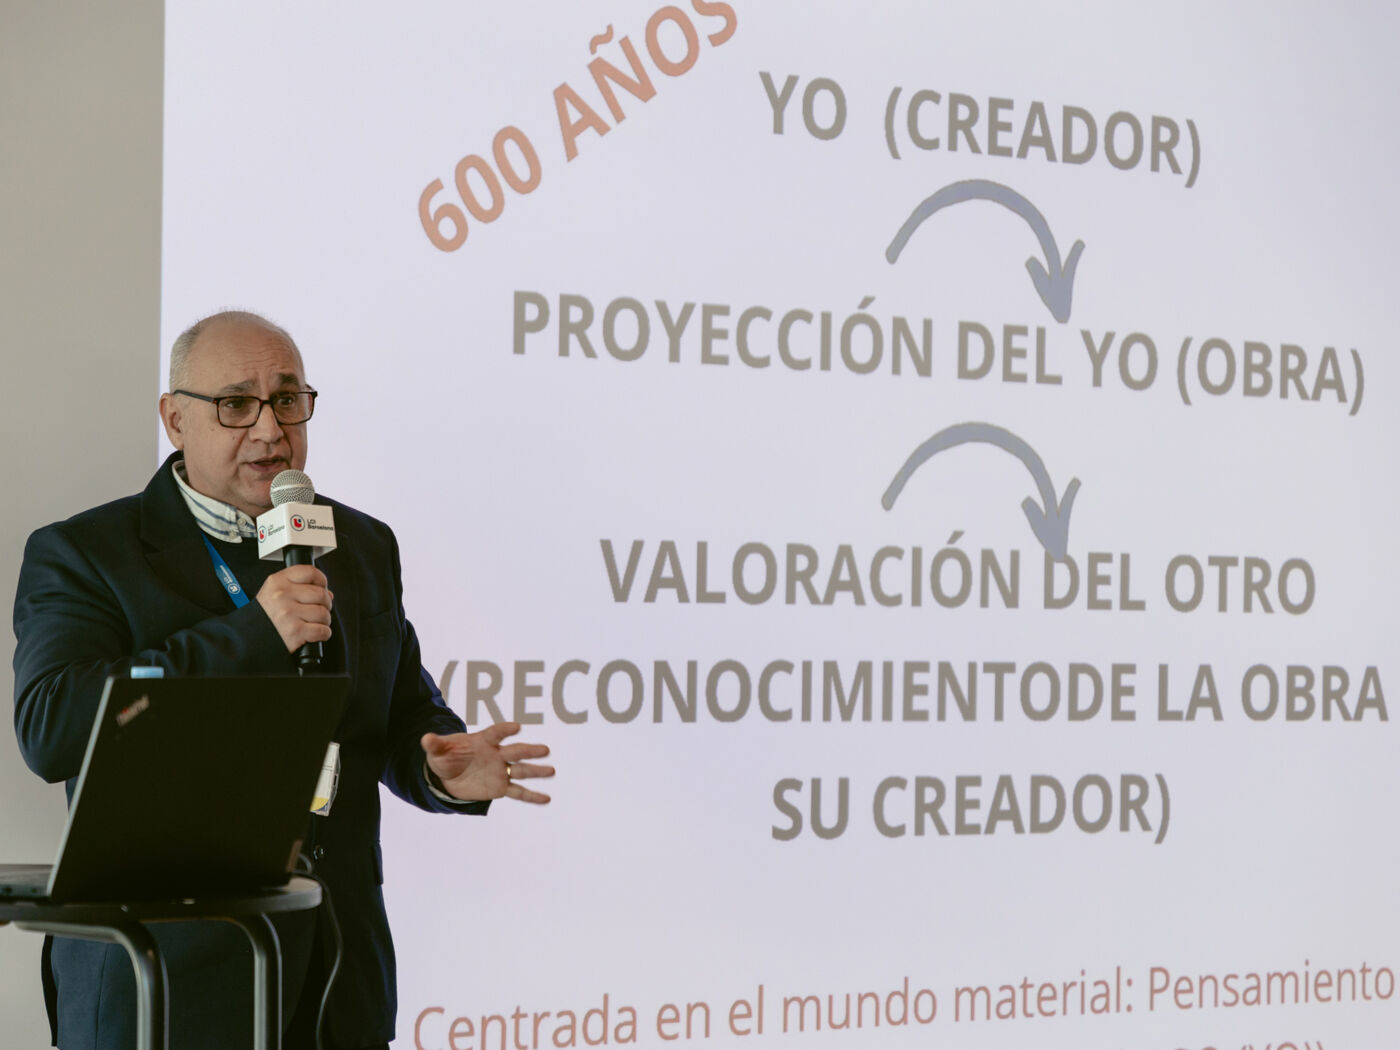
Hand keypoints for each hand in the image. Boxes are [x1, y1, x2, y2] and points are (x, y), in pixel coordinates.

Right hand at [256, 565, 332, 653]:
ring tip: (315, 622)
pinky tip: (315, 633)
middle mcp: (282, 595)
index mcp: (277, 582)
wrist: (247, 639)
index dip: (321, 580)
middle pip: (321, 594)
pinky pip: (322, 630)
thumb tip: (327, 593)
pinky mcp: (295, 631)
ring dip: (325, 620)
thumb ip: (297, 587)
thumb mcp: (272, 593)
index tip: (322, 587)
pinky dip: (324, 633)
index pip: (310, 572)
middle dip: (325, 603)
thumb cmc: (263, 617)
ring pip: (323, 613)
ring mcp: (288, 613)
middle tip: (319, 609)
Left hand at [421, 722, 552, 803]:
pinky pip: (518, 792)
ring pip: (521, 770)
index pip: (496, 733)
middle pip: (515, 752)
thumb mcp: (438, 751)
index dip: (505, 730)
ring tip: (551, 770)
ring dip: (536, 770)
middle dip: (529, 751)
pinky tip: (546, 799)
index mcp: (483, 741)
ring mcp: (500, 771)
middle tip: (545, 750)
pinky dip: (532, 796)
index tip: (517, 728)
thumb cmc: (446, 757)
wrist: (448, 776)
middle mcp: (496, 755)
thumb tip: (425, 738)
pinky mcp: (501, 787)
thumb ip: (435, 744)